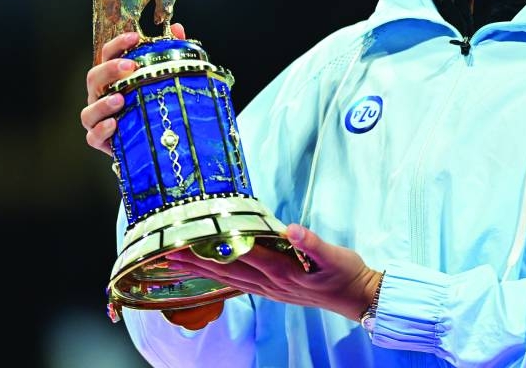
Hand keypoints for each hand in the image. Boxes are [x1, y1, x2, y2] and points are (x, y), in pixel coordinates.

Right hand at [80, 24, 185, 154]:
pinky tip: (114, 124)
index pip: (108, 54)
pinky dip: (101, 130)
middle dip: (110, 70)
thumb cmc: (153, 102)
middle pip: (93, 78)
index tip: (135, 37)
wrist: (152, 139)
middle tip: (131, 66)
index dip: (118, 44)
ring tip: (119, 98)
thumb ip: (167, 53)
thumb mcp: (161, 78)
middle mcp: (100, 96)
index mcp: (112, 78)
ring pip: (88, 110)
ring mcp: (97, 119)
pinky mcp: (100, 140)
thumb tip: (177, 28)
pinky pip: (93, 136)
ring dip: (103, 103)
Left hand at [167, 223, 382, 321]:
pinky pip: (240, 285)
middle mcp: (272, 283)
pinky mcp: (274, 291)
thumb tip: (291, 230)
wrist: (356, 296)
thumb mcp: (334, 255)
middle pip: (228, 271)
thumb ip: (312, 243)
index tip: (192, 239)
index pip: (243, 256)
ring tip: (178, 264)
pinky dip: (221, 279)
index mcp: (283, 271)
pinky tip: (210, 274)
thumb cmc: (346, 273)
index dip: (216, 247)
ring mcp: (271, 290)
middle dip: (198, 261)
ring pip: (230, 280)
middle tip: (169, 252)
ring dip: (203, 271)